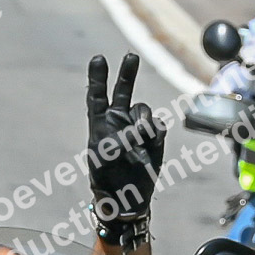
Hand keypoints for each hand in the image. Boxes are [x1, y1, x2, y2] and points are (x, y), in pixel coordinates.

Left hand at [86, 53, 166, 239]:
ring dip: (142, 121)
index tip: (99, 59)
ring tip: (138, 138)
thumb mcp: (103, 160)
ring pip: (143, 111)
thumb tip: (136, 130)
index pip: (97, 97)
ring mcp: (136, 128)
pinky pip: (157, 126)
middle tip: (131, 56)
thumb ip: (117, 140)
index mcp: (99, 124)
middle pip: (122, 91)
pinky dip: (155, 133)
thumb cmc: (107, 180)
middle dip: (127, 74)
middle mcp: (118, 121)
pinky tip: (150, 144)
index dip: (98, 78)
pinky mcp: (153, 137)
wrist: (126, 198)